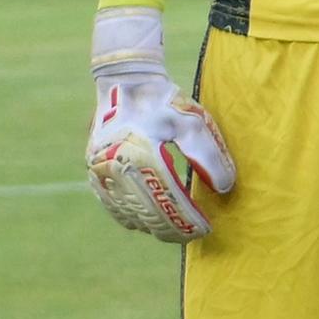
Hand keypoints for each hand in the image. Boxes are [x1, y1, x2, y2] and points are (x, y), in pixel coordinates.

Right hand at [85, 7, 235, 241]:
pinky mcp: (94, 170)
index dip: (187, 220)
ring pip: (127, 213)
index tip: (206, 230)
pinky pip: (111, 204)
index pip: (168, 200)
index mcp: (139, 153)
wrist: (124, 82)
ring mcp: (100, 170)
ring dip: (151, 226)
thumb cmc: (164, 101)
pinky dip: (131, 216)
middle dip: (171, 230)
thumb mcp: (193, 122)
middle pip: (146, 214)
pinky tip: (149, 222)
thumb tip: (225, 188)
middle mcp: (115, 165)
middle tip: (193, 235)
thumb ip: (209, 156)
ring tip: (176, 230)